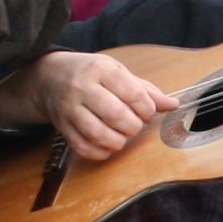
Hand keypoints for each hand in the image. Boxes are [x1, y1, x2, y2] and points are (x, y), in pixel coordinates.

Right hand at [28, 48, 180, 159]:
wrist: (50, 77)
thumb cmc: (91, 74)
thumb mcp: (117, 72)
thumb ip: (145, 90)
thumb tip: (173, 105)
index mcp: (101, 69)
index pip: (133, 94)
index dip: (147, 109)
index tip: (147, 112)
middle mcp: (82, 87)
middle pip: (117, 116)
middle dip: (133, 126)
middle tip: (134, 124)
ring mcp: (69, 109)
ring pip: (99, 135)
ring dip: (118, 141)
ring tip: (121, 135)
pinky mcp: (61, 127)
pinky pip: (84, 148)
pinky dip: (101, 152)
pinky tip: (107, 144)